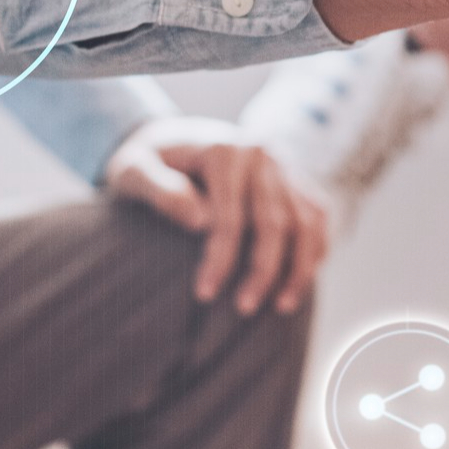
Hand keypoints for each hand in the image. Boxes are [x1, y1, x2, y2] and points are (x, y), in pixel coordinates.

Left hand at [103, 116, 327, 315]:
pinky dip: (317, 247)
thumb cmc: (145, 161)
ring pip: (305, 221)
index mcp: (224, 151)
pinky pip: (317, 214)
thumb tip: (199, 222)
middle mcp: (260, 154)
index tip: (204, 294)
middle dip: (263, 271)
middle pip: (274, 222)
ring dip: (299, 267)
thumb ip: (158, 189)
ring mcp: (282, 164)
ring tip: (283, 306)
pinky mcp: (293, 177)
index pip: (230, 216)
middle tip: (244, 309)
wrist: (168, 139)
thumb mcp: (132, 169)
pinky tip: (302, 280)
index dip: (220, 259)